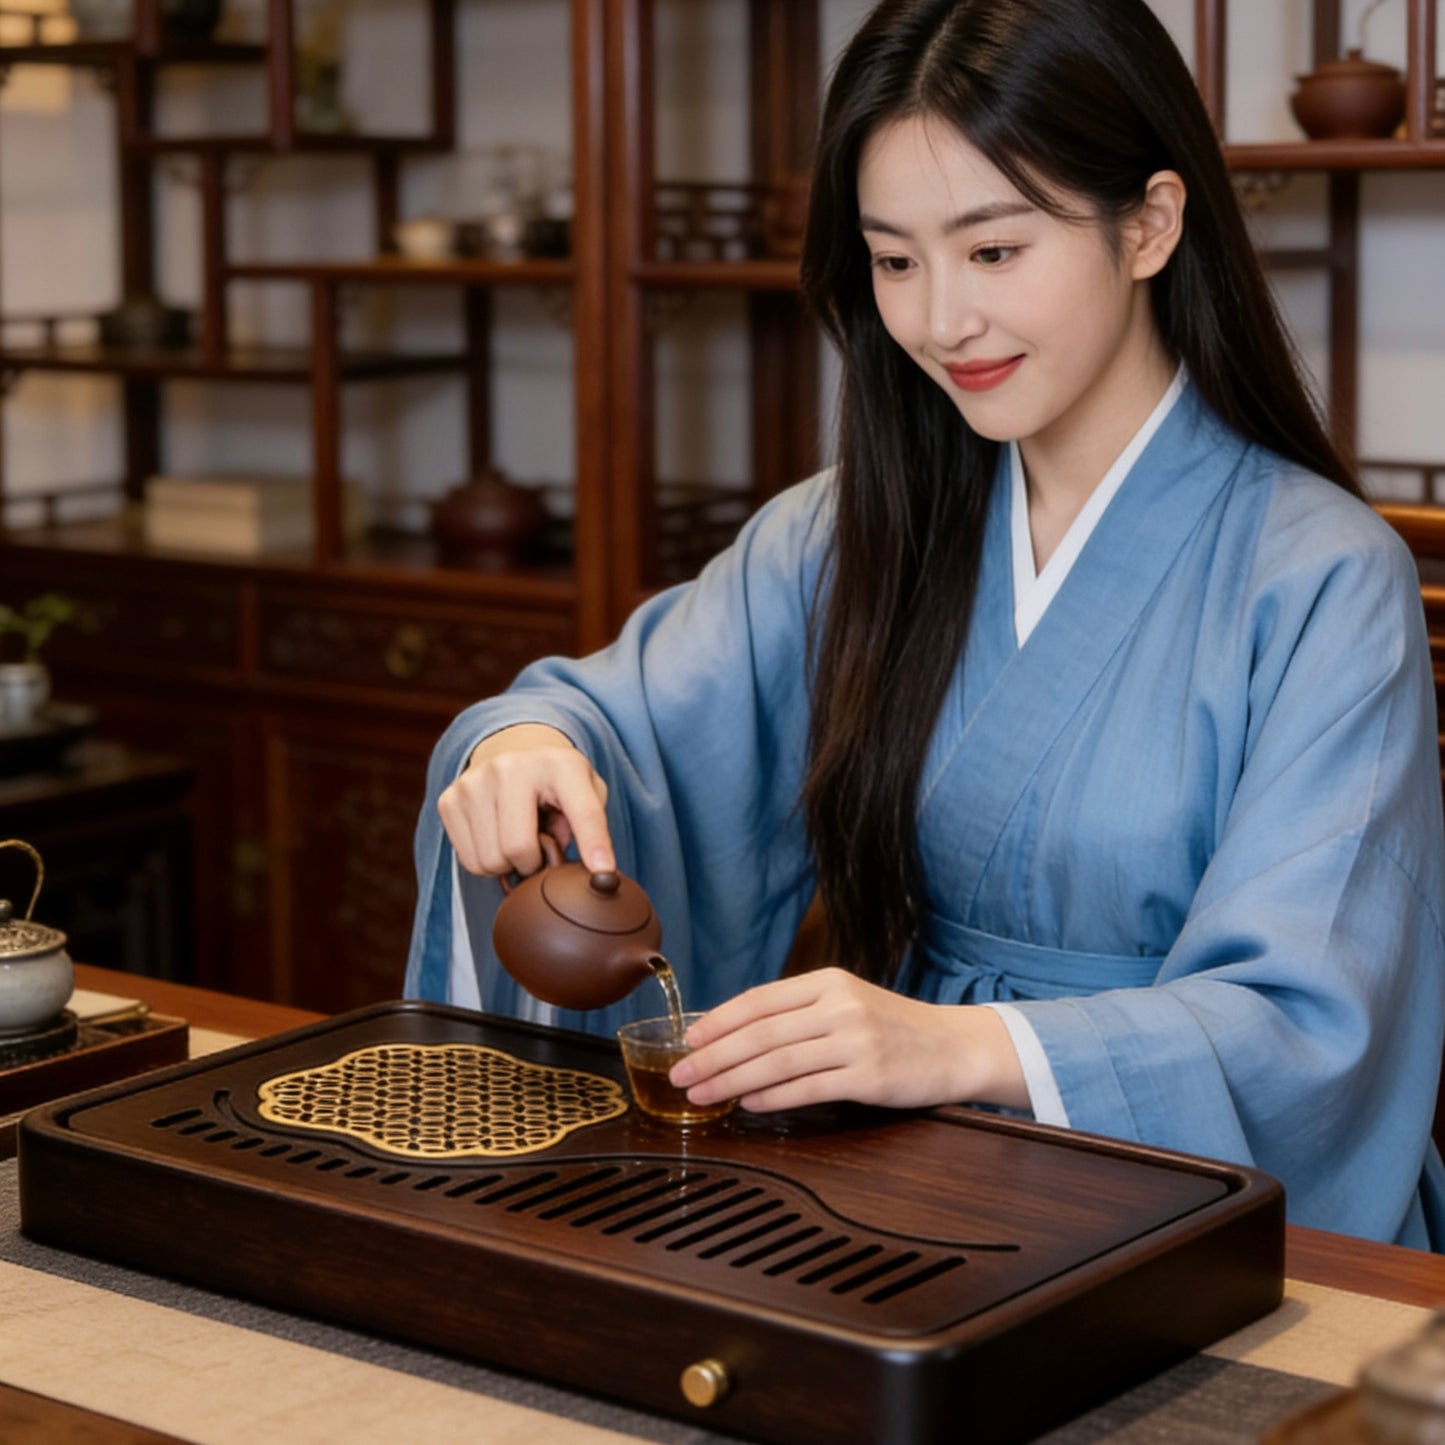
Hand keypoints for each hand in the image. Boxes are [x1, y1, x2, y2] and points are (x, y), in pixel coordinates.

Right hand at [437, 723, 614, 877]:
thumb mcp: (586, 790)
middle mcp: (509, 767)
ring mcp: (473, 782)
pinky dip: (486, 861)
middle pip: (518, 849)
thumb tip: (580, 870)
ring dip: (508, 864)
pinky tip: (496, 835)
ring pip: (489, 861)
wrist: (513, 746)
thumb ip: (591, 827)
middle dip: (533, 864)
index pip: (583, 813)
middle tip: (540, 850)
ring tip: (519, 838)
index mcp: (558, 764)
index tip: (605, 875)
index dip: (594, 846)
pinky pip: (469, 861)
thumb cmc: (556, 779)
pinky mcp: (448, 800)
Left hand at [669, 967, 1029, 1113]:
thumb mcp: (847, 1003)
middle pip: (761, 1033)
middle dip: (714, 1056)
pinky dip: (772, 1098)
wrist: (954, 1047)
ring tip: (702, 1095)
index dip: (719, 1020)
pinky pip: (807, 1088)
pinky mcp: (868, 1077)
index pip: (760, 1000)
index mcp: (829, 982)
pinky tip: (748, 1104)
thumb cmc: (894, 1028)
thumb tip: (735, 1034)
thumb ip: (800, 1014)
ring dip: (732, 1081)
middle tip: (680, 1075)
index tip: (688, 1040)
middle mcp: (839, 1006)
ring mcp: (855, 1041)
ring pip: (777, 1062)